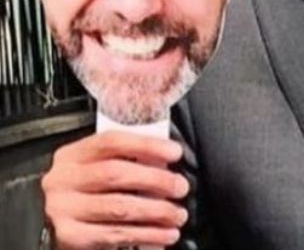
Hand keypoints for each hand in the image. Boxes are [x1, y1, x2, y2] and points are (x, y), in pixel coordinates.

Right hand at [41, 131, 189, 248]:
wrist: (47, 227)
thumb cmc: (87, 192)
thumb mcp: (96, 168)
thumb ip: (125, 160)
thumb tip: (167, 162)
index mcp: (72, 156)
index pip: (111, 142)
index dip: (146, 145)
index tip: (175, 152)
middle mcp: (62, 180)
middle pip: (115, 173)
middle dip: (156, 180)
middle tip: (181, 187)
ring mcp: (62, 210)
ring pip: (118, 207)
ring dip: (157, 212)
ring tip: (178, 215)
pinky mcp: (70, 237)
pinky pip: (115, 235)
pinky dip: (147, 235)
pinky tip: (166, 234)